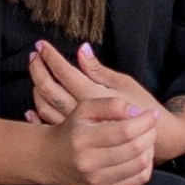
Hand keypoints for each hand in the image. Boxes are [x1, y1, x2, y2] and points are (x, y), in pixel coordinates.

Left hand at [28, 42, 184, 162]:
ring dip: (36, 86)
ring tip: (36, 70)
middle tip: (34, 54)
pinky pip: (48, 124)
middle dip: (38, 68)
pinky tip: (32, 106)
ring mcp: (75, 126)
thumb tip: (81, 50)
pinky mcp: (75, 137)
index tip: (41, 44)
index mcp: (92, 95)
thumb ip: (99, 70)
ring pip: (44, 105)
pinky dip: (36, 113)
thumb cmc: (141, 107)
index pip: (64, 72)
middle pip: (48, 88)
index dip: (51, 57)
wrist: (152, 140)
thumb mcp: (124, 83)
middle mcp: (80, 113)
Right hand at [40, 94, 156, 184]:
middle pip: (135, 148)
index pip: (125, 131)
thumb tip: (137, 112)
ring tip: (146, 137)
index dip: (145, 121)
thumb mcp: (85, 108)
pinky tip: (140, 153)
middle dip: (150, 133)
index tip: (152, 114)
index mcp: (83, 139)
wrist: (52, 159)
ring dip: (150, 148)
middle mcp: (89, 163)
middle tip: (150, 124)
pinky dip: (146, 164)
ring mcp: (98, 180)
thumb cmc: (73, 128)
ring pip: (141, 164)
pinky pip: (139, 179)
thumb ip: (111, 104)